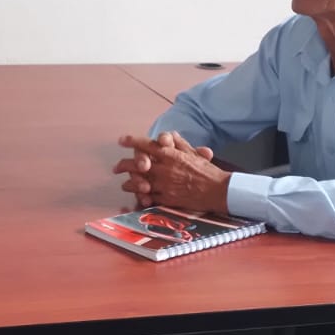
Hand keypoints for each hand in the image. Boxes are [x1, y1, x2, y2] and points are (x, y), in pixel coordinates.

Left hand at [113, 132, 227, 211]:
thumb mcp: (193, 153)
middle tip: (116, 167)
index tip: (121, 140)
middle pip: (136, 165)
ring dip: (129, 183)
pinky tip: (137, 195)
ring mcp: (164, 185)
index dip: (131, 142)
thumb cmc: (207, 171)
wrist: (218, 190)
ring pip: (139, 183)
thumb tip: (171, 134)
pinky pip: (148, 197)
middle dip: (123, 165)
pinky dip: (141, 196)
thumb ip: (179, 143)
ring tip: (125, 183)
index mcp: (170, 155)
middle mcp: (164, 169)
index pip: (146, 145)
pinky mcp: (167, 199)